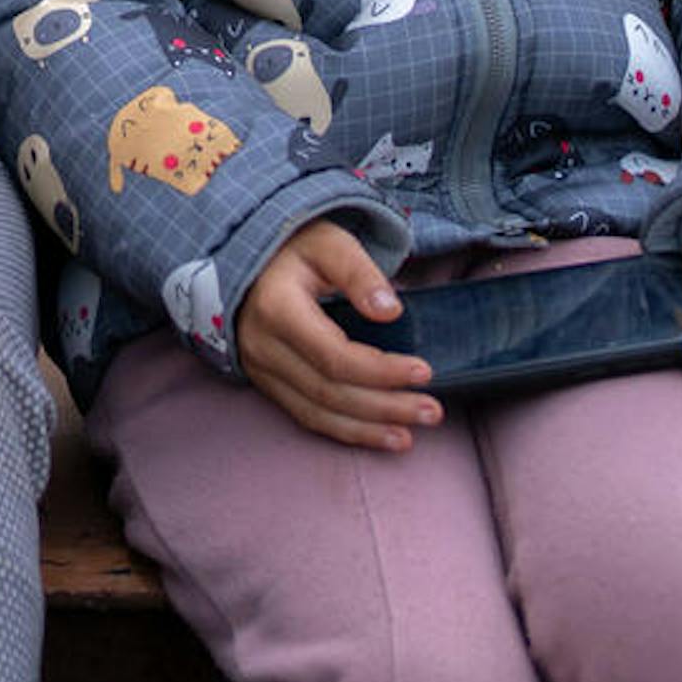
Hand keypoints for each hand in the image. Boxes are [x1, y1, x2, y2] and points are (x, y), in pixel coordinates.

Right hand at [236, 218, 434, 452]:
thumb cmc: (294, 247)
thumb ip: (359, 273)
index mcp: (277, 309)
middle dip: (385, 407)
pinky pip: (305, 416)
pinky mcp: (266, 381)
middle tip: (432, 411)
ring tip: (410, 437)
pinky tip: (377, 435)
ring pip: (318, 413)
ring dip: (367, 429)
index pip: (334, 357)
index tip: (424, 371)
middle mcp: (263, 346)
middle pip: (330, 392)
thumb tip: (390, 311)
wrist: (249, 259)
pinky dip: (344, 431)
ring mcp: (260, 368)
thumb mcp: (329, 244)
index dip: (381, 371)